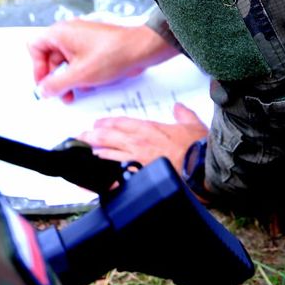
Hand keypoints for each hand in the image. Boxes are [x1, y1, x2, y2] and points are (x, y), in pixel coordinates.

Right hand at [29, 19, 174, 101]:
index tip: (44, 83)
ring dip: (69, 79)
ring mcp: (82, 40)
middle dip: (56, 78)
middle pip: (50, 58)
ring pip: (66, 62)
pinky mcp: (93, 47)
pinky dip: (81, 74)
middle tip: (61, 93)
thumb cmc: (113, 53)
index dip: (37, 68)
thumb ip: (56, 84)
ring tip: (76, 92)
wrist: (140, 49)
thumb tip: (43, 90)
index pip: (35, 48)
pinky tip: (90, 84)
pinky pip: (79, 62)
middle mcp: (69, 33)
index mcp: (60, 33)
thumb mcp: (79, 75)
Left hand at [77, 103, 207, 171]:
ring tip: (85, 150)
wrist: (201, 167)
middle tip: (82, 135)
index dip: (108, 123)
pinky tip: (96, 173)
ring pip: (108, 153)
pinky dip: (104, 172)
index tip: (98, 123)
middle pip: (109, 136)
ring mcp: (136, 160)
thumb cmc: (198, 148)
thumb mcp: (192, 124)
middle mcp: (139, 142)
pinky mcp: (137, 176)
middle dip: (93, 135)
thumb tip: (179, 108)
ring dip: (94, 150)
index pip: (122, 123)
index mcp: (150, 128)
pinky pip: (114, 174)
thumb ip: (183, 114)